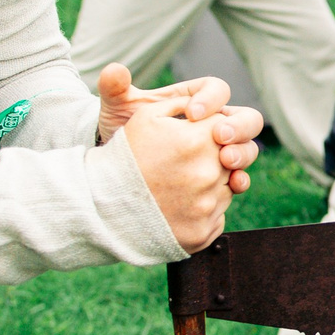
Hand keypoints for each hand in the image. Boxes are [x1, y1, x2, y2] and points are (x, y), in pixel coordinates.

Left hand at [95, 65, 262, 190]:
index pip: (217, 89)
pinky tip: (233, 184)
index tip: (193, 113)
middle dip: (238, 126)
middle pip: (246, 117)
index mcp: (196, 99)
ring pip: (248, 146)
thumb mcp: (118, 109)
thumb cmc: (123, 131)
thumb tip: (114, 71)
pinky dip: (241, 179)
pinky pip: (240, 176)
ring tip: (226, 161)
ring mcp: (220, 151)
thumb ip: (115, 89)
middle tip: (219, 137)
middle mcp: (215, 123)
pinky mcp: (219, 176)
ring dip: (243, 152)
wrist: (121, 169)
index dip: (212, 98)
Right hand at [123, 105, 251, 250]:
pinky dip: (202, 209)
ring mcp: (207, 206)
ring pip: (227, 187)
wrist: (102, 204)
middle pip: (232, 158)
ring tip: (178, 184)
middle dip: (215, 156)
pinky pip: (217, 214)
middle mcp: (208, 174)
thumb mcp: (147, 115)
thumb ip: (186, 103)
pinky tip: (178, 205)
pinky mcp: (203, 232)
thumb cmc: (126, 156)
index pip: (227, 128)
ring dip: (211, 183)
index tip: (194, 138)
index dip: (210, 131)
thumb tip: (212, 108)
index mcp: (198, 141)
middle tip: (184, 162)